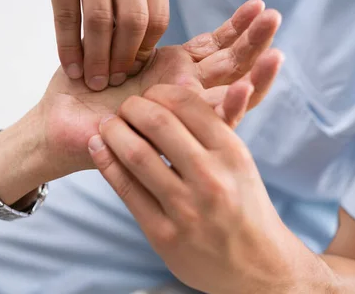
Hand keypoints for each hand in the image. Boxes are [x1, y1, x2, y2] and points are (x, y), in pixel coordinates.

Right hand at [22, 0, 167, 89]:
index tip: (129, 70)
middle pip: (133, 20)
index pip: (157, 16)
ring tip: (91, 80)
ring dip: (95, 59)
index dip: (144, 50)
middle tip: (110, 82)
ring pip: (100, 21)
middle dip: (122, 59)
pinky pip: (66, 16)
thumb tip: (136, 60)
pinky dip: (69, 48)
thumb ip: (135, 3)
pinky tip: (70, 66)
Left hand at [35, 0, 282, 179]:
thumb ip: (135, 33)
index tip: (257, 5)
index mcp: (171, 73)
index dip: (236, 28)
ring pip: (226, 97)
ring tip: (275, 52)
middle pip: (229, 67)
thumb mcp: (111, 52)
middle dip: (254, 42)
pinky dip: (225, 109)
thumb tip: (150, 3)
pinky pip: (203, 128)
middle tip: (275, 17)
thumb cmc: (82, 91)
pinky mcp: (172, 141)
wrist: (59, 129)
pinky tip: (241, 89)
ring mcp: (180, 119)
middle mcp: (182, 94)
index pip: (214, 47)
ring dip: (252, 74)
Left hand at [90, 84, 309, 293]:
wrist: (257, 266)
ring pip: (135, 155)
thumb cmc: (244, 205)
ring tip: (107, 126)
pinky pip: (125, 190)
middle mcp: (211, 178)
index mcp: (232, 153)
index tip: (148, 95)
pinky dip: (106, 162)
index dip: (158, 92)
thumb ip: (213, 128)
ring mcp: (186, 209)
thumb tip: (182, 87)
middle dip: (131, 107)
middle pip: (156, 122)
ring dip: (112, 132)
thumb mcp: (240, 163)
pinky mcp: (164, 235)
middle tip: (124, 108)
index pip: (185, 103)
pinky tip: (98, 147)